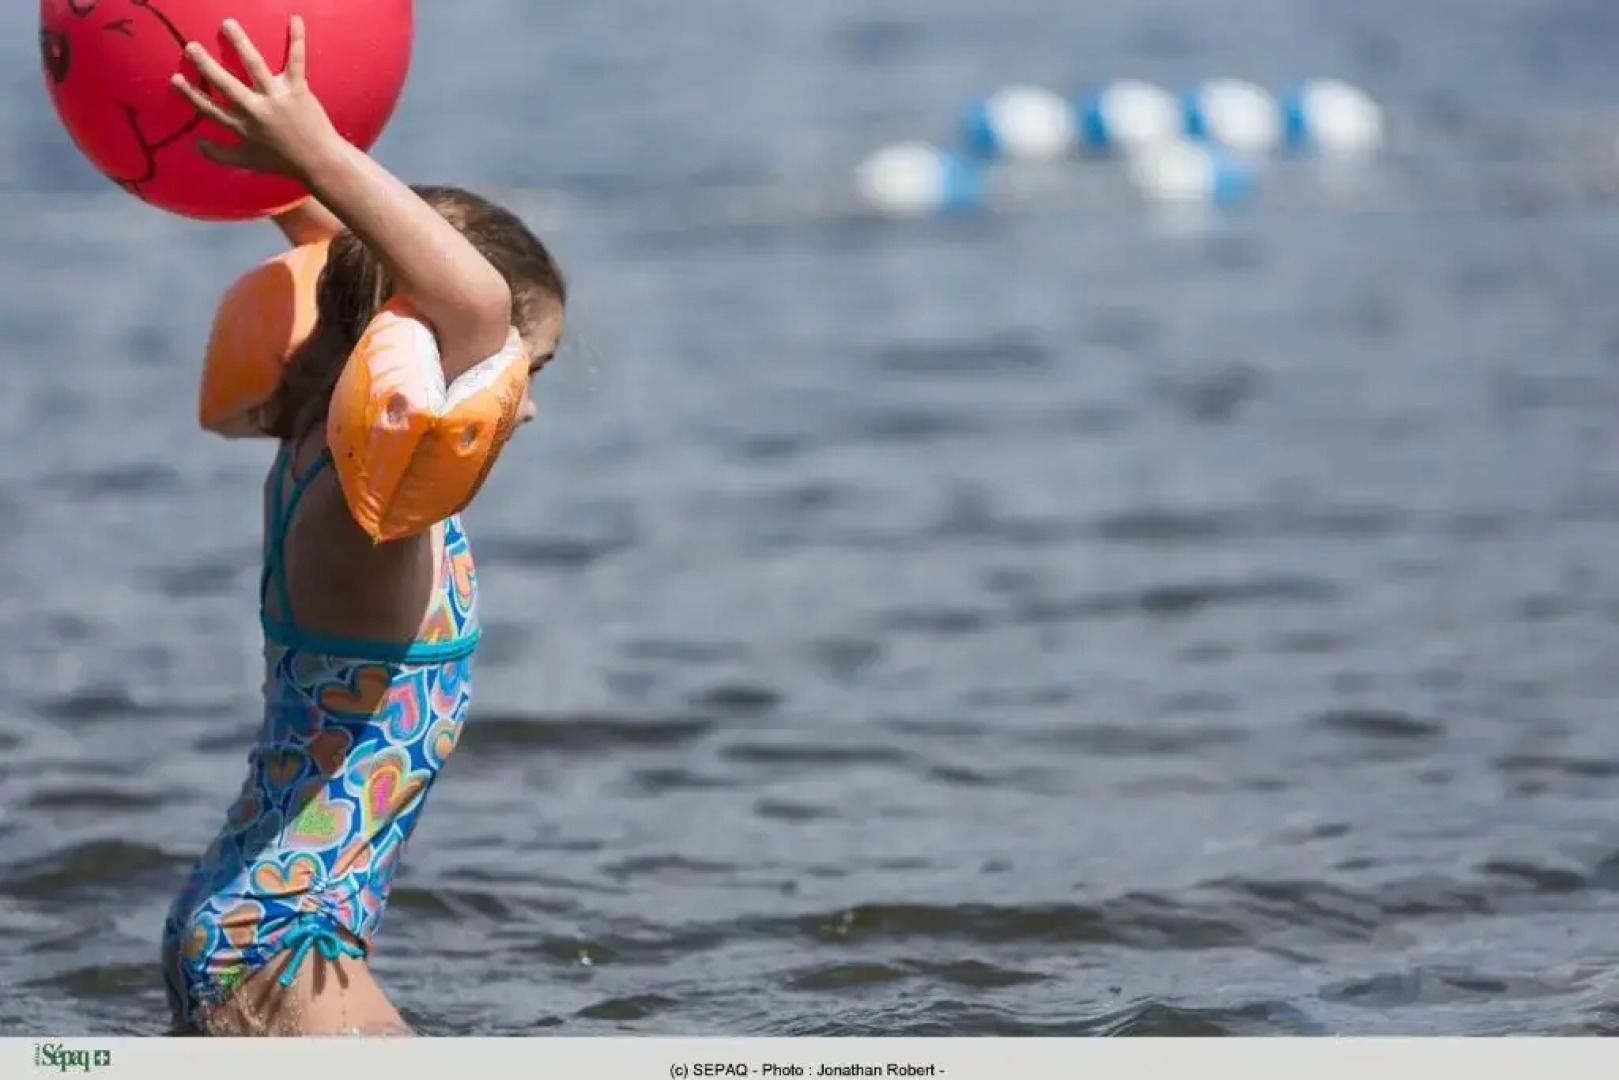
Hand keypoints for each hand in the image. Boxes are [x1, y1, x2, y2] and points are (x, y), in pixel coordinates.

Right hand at [169, 17, 339, 180]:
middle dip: (206, 64)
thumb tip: (195, 144)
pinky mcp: (298, 90)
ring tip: (228, 23)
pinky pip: (296, 61)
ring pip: (255, 66)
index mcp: (241, 126)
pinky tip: (295, 18)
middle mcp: (255, 110)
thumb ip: (220, 155)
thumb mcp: (248, 162)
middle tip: (191, 46)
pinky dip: (297, 39)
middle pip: (226, 84)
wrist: (320, 162)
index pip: (210, 108)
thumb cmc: (283, 161)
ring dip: (240, 43)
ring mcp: (277, 98)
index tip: (175, 77)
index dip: (191, 94)